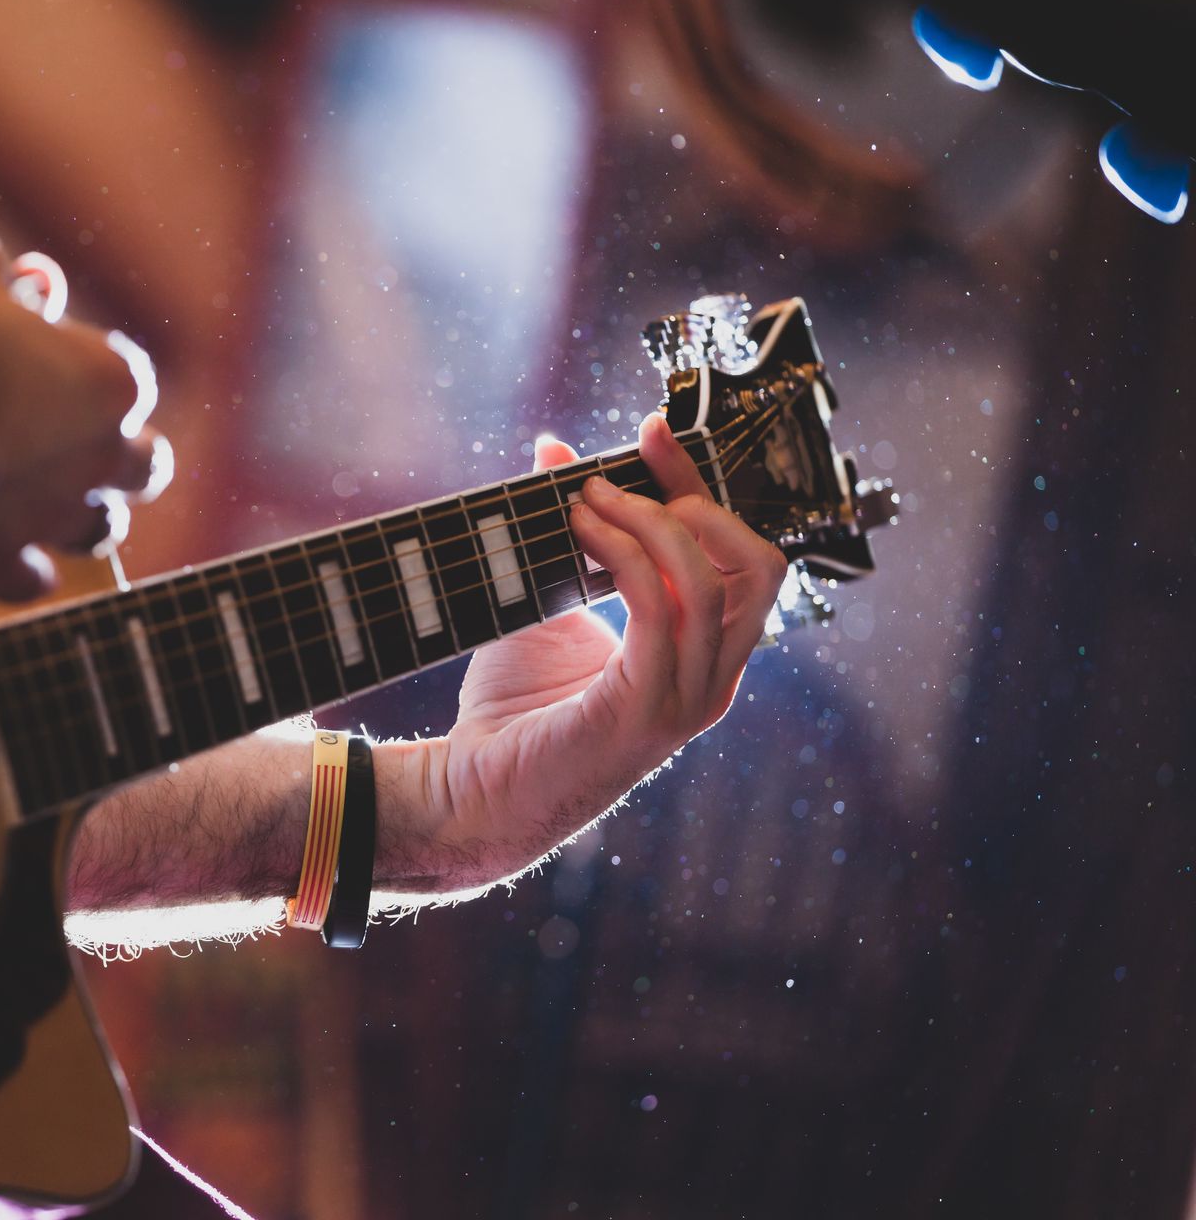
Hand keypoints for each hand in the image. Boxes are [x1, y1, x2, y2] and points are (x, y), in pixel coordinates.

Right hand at [0, 232, 166, 599]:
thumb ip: (2, 278)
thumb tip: (10, 281)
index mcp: (105, 380)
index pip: (129, 382)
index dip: (86, 371)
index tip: (51, 366)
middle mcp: (95, 456)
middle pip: (144, 467)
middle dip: (114, 452)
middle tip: (72, 440)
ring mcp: (46, 518)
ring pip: (99, 531)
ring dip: (78, 514)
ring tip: (41, 498)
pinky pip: (29, 582)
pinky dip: (17, 567)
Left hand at [388, 415, 788, 893]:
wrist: (474, 797)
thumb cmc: (512, 711)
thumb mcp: (544, 602)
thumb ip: (565, 534)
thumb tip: (551, 446)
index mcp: (707, 656)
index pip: (742, 554)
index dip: (702, 485)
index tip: (651, 434)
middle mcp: (715, 679)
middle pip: (756, 563)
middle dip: (693, 501)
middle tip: (615, 479)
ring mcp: (689, 700)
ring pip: (713, 581)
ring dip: (648, 523)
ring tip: (584, 502)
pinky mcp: (647, 712)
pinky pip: (663, 611)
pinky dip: (627, 557)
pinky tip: (582, 533)